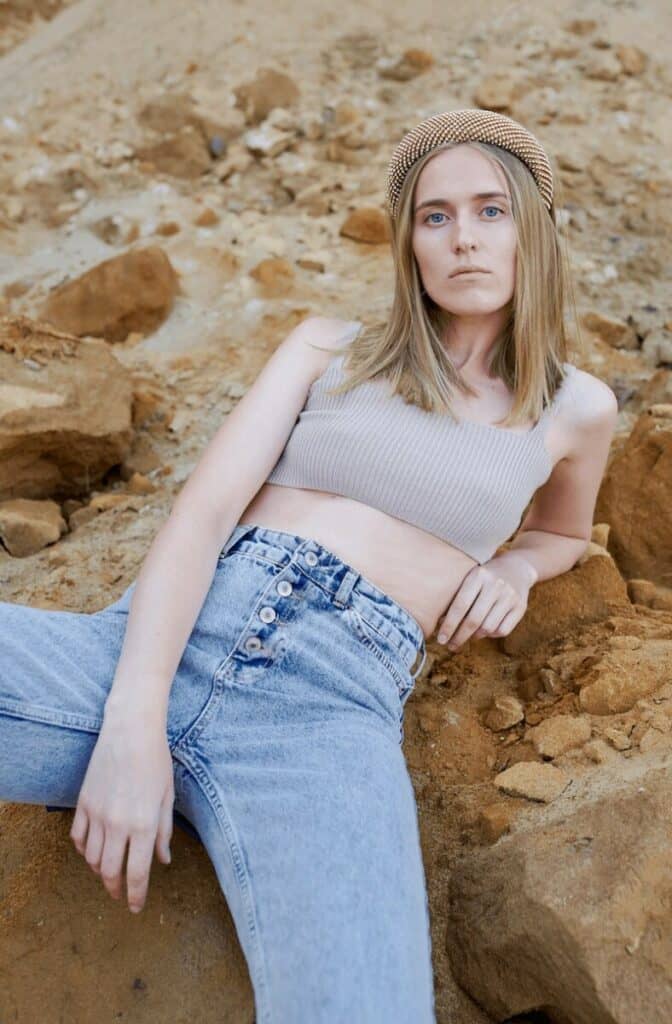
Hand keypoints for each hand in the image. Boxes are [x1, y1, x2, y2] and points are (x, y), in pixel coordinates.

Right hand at [69, 718, 173, 913]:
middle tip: (120, 896)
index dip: (136, 896)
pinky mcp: (83, 804)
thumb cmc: (156, 761)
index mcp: (143, 826)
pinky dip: (85, 851)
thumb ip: (164, 832)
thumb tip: (164, 860)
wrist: (130, 732)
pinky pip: (78, 838)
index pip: (136, 874)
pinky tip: (94, 851)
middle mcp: (118, 825)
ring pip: (92, 859)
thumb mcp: (167, 797)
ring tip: (110, 872)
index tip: (135, 907)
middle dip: (115, 890)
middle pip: (110, 873)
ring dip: (101, 871)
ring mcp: (97, 815)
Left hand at [436, 552, 536, 650]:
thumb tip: (441, 625)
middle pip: (474, 620)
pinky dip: (491, 635)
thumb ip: (457, 597)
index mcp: (478, 575)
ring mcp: (510, 596)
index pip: (460, 605)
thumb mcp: (470, 578)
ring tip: (467, 636)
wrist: (516, 567)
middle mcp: (496, 584)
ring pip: (488, 628)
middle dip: (460, 636)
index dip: (449, 625)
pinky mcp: (521, 606)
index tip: (441, 639)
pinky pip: (503, 631)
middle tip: (451, 646)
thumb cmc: (484, 577)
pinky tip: (485, 632)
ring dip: (475, 636)